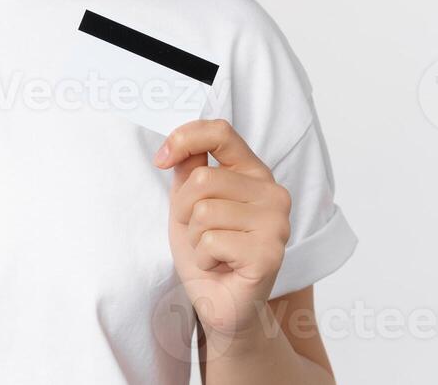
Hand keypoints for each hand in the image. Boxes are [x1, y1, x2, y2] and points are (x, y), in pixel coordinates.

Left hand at [154, 119, 290, 343]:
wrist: (220, 304)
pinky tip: (220, 266)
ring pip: (204, 210)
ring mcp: (276, 224)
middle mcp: (273, 193)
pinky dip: (203, 257)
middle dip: (184, 209)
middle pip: (203, 178)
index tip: (161, 159)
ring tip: (210, 252)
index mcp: (254, 173)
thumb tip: (176, 143)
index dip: (185, 138)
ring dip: (194, 237)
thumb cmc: (207, 251)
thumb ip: (188, 168)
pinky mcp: (269, 253)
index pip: (221, 133)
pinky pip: (211, 240)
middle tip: (198, 234)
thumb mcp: (188, 203)